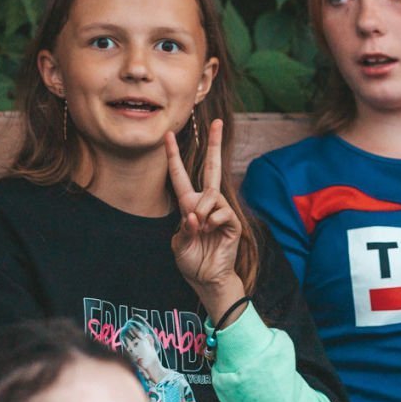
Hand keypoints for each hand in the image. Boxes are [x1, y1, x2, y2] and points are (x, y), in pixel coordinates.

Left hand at [166, 120, 242, 311]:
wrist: (208, 279)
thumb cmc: (192, 261)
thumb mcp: (179, 244)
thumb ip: (185, 228)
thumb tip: (196, 215)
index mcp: (189, 205)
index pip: (180, 175)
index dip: (173, 156)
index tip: (168, 135)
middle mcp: (205, 203)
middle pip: (211, 168)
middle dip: (214, 145)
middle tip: (219, 121)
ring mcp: (221, 211)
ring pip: (210, 195)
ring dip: (202, 212)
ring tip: (202, 229)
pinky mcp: (232, 221)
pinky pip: (221, 212)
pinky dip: (212, 223)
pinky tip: (213, 233)